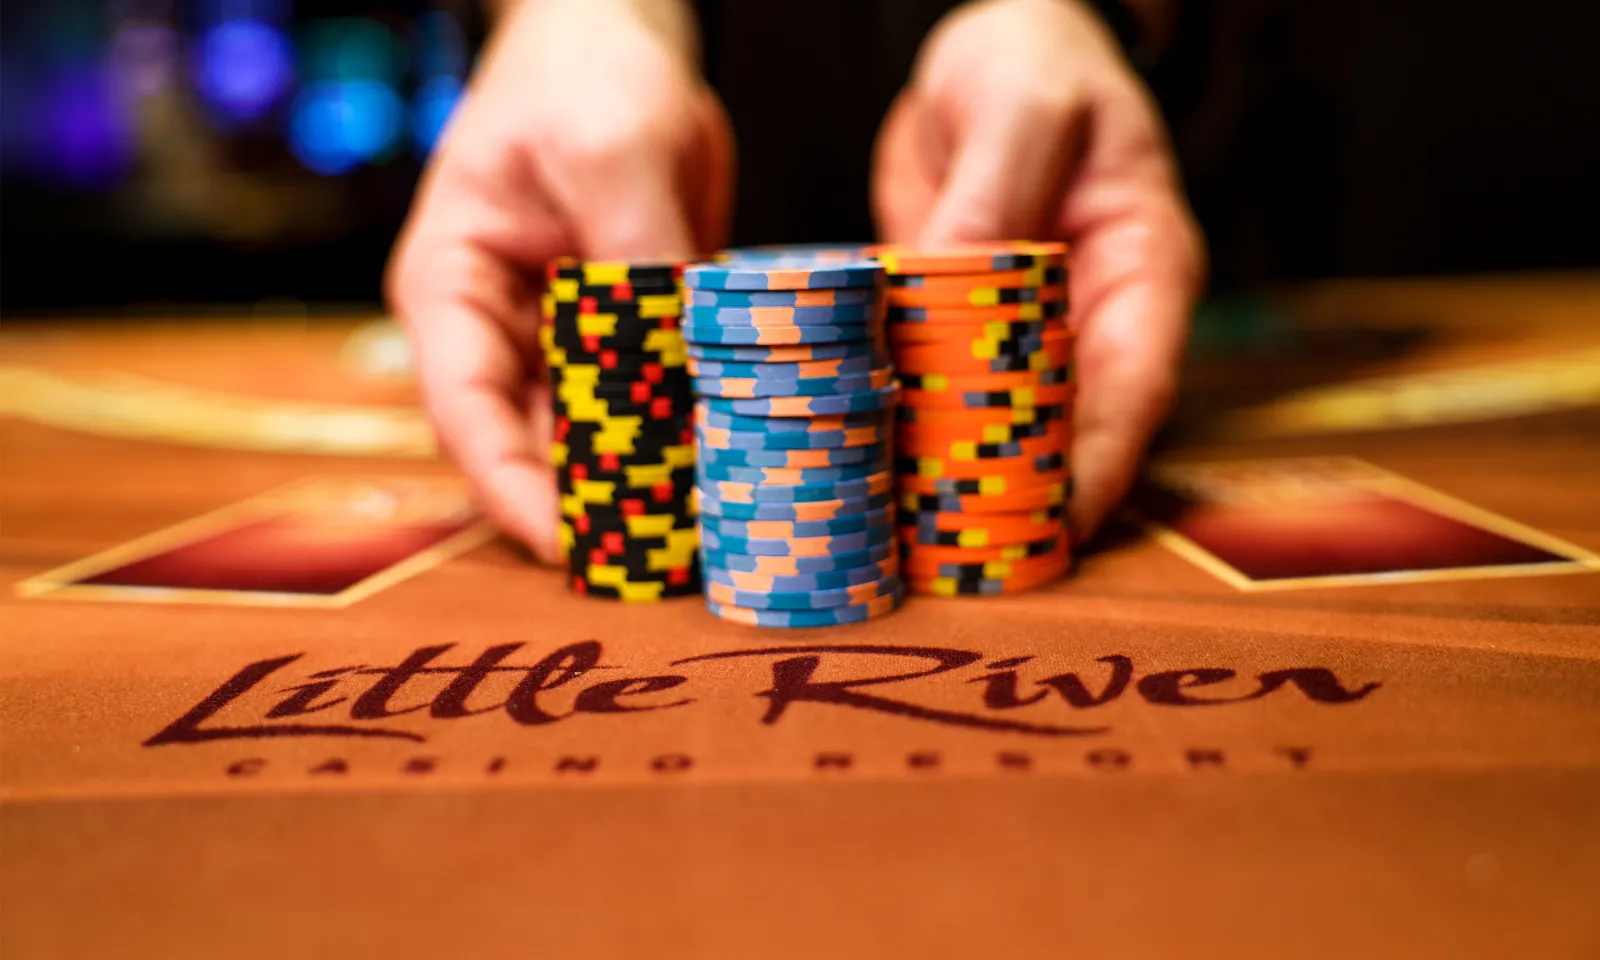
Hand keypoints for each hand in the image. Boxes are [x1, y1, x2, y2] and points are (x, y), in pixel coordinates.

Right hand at [387, 0, 732, 560]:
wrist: (617, 37)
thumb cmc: (581, 76)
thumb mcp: (606, 149)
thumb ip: (635, 250)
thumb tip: (679, 353)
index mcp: (453, 287)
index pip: (463, 409)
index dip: (507, 486)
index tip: (562, 545)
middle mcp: (501, 327)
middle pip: (527, 441)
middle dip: (582, 502)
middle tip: (651, 561)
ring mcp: (564, 335)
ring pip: (592, 434)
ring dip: (638, 482)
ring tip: (696, 534)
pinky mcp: (627, 335)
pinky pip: (649, 401)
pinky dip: (680, 436)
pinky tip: (724, 472)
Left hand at [873, 0, 1204, 542]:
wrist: (994, 46)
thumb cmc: (1036, 58)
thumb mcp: (1024, 105)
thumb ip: (996, 191)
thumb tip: (950, 278)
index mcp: (1143, 267)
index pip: (1135, 385)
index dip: (1103, 463)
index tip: (1064, 528)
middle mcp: (1091, 312)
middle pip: (1071, 425)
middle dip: (1028, 495)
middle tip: (973, 559)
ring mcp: (1030, 326)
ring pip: (1008, 421)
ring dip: (967, 478)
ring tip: (918, 541)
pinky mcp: (968, 327)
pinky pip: (949, 390)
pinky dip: (919, 429)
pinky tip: (875, 472)